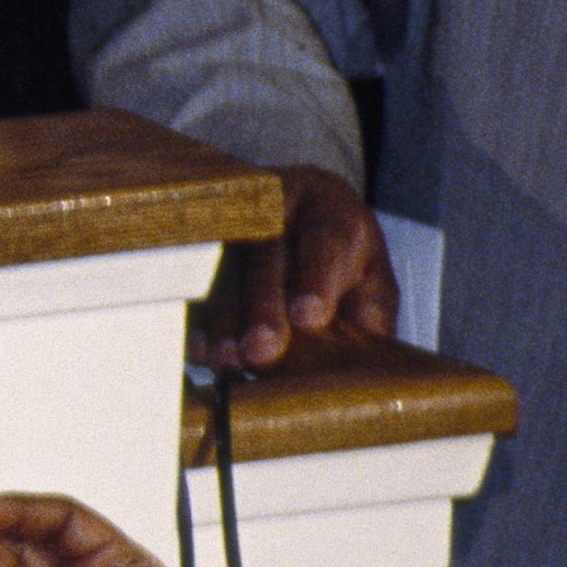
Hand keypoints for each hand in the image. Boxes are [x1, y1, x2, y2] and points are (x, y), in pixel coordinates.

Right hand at [199, 165, 397, 370]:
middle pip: (266, 256)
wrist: (294, 218)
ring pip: (224, 270)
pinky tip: (199, 348)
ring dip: (223, 319)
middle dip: (262, 305)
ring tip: (226, 358)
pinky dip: (198, 319)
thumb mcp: (369, 273)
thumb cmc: (340, 254)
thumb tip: (362, 351)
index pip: (324, 239)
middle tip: (261, 350)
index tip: (307, 316)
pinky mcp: (201, 248)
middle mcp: (276, 209)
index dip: (315, 278)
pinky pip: (196, 284)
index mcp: (329, 210)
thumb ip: (370, 309)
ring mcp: (230, 225)